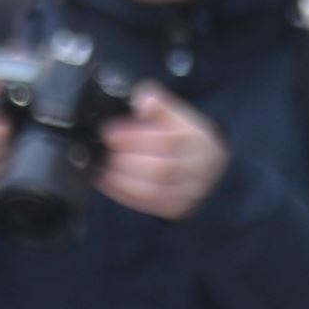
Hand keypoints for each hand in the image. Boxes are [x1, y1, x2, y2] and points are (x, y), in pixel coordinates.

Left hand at [96, 84, 229, 220]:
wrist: (207, 167)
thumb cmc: (185, 138)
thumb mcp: (178, 116)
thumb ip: (160, 106)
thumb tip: (142, 99)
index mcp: (199, 141)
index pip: (168, 141)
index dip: (135, 137)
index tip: (109, 131)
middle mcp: (198, 170)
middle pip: (160, 169)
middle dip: (125, 159)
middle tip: (104, 148)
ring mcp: (188, 193)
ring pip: (152, 191)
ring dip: (120, 178)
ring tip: (101, 164)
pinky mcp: (175, 209)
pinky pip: (146, 205)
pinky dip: (120, 193)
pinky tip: (103, 180)